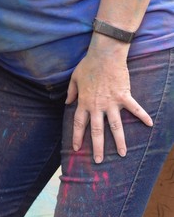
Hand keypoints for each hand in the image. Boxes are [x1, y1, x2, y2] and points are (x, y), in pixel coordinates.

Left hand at [67, 46, 152, 162]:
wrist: (104, 55)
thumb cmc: (88, 64)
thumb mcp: (74, 78)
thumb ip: (71, 92)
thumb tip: (67, 102)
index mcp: (84, 102)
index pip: (79, 124)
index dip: (77, 137)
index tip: (76, 148)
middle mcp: (97, 106)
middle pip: (97, 131)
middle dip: (97, 147)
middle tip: (99, 161)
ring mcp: (111, 102)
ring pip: (115, 126)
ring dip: (119, 141)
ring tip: (122, 154)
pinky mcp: (124, 96)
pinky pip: (135, 109)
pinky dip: (143, 116)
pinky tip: (150, 124)